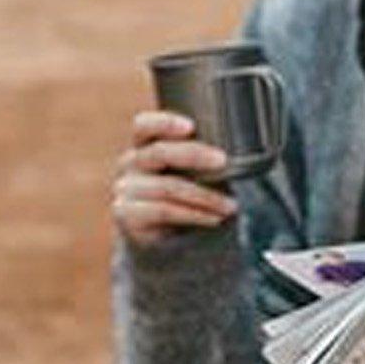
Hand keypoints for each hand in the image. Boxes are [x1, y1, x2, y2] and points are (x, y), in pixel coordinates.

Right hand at [113, 108, 237, 246]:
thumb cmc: (181, 198)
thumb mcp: (188, 173)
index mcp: (143, 145)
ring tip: (231, 205)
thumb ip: (199, 158)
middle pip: (158, 152)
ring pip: (168, 187)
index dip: (165, 123)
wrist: (161, 240)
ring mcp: (126, 190)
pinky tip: (214, 218)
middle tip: (223, 161)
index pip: (144, 125)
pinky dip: (195, 214)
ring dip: (205, 196)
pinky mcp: (128, 215)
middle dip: (194, 155)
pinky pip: (165, 211)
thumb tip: (238, 149)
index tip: (191, 127)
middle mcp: (130, 163)